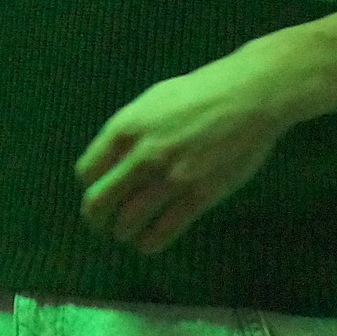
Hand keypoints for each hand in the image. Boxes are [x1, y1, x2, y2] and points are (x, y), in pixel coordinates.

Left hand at [75, 47, 289, 256]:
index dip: (91, 184)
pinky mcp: (198, 196)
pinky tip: (150, 239)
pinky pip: (161, 233)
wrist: (249, 96)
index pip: (87, 172)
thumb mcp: (154, 100)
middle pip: (99, 202)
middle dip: (97, 218)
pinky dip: (149, 242)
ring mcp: (170, 177)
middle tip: (103, 223)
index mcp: (127, 127)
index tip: (101, 189)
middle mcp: (143, 154)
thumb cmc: (201, 92)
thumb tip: (111, 162)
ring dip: (123, 232)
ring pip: (127, 223)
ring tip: (129, 232)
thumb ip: (130, 130)